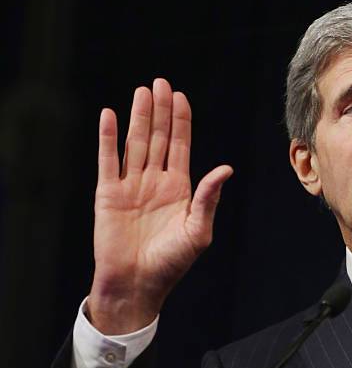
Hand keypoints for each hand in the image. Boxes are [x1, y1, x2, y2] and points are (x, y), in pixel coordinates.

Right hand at [88, 78, 232, 333]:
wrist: (137, 284)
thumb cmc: (171, 263)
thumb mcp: (197, 231)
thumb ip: (208, 198)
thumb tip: (226, 168)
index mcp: (179, 188)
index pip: (179, 146)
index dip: (180, 121)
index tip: (180, 97)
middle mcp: (155, 181)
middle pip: (158, 138)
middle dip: (160, 111)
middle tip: (160, 83)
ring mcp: (131, 186)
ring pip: (135, 143)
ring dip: (138, 117)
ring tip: (142, 92)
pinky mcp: (108, 194)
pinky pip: (108, 160)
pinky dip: (109, 138)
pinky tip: (110, 116)